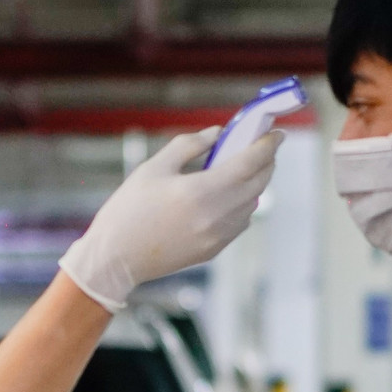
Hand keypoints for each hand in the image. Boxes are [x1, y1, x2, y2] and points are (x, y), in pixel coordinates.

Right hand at [59, 126, 281, 311]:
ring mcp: (217, 236)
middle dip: (266, 162)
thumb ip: (189, 145)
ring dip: (255, 184)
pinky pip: (240, 222)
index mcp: (201, 191)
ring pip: (253, 204)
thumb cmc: (129, 210)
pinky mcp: (213, 250)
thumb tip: (217, 134)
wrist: (115, 258)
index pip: (251, 163)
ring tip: (244, 169)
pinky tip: (230, 196)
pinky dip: (243, 205)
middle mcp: (216, 216)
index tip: (276, 133)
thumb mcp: (154, 167)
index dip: (268, 145)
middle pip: (259, 183)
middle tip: (263, 147)